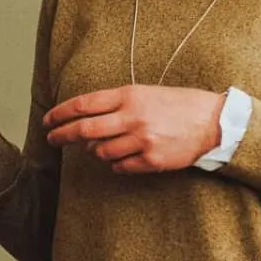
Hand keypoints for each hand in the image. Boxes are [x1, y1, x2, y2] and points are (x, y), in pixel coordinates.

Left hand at [43, 85, 224, 173]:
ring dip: (96, 151)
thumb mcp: (145, 93)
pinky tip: (123, 157)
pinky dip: (116, 164)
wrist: (212, 121)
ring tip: (103, 146)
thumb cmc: (177, 104)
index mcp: (129, 95)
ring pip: (101, 152)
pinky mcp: (151, 160)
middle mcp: (132, 117)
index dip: (62, 113)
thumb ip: (117, 104)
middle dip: (63, 135)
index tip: (49, 119)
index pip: (85, 104)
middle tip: (51, 139)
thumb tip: (89, 120)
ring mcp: (141, 140)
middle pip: (85, 129)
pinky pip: (120, 167)